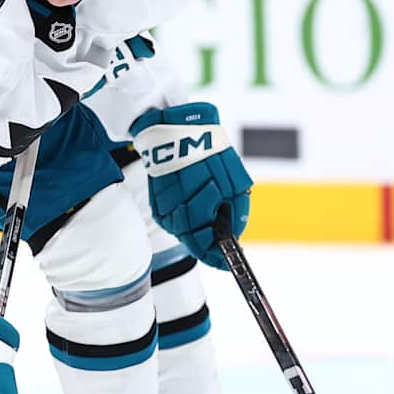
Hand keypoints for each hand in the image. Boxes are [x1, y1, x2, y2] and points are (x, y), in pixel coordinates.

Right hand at [130, 102, 252, 269]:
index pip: (206, 248)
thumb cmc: (208, 153)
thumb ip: (236, 213)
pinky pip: (174, 219)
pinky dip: (187, 213)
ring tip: (207, 197)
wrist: (177, 130)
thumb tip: (235, 236)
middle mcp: (175, 217)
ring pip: (184, 232)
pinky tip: (192, 197)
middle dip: (210, 238)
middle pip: (194, 242)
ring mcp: (164, 211)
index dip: (219, 258)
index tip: (230, 263)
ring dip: (198, 223)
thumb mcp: (235, 183)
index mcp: (196, 213)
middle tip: (223, 232)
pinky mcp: (157, 204)